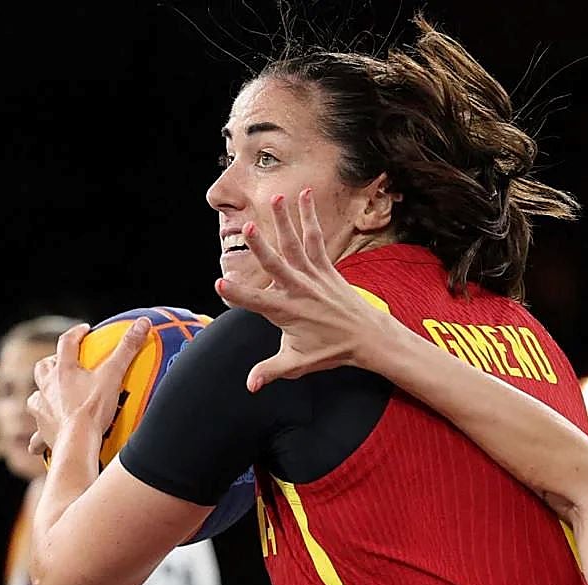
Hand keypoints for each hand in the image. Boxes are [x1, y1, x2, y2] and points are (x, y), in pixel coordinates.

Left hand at [27, 318, 151, 455]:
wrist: (78, 442)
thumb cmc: (93, 409)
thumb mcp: (113, 375)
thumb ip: (127, 349)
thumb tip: (143, 323)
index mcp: (63, 371)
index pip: (67, 342)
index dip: (76, 333)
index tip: (84, 330)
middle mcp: (48, 387)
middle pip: (43, 368)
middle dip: (51, 363)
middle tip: (62, 364)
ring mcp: (43, 409)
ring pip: (35, 397)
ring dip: (42, 395)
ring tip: (51, 399)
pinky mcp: (43, 430)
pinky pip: (37, 434)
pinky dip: (39, 436)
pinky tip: (39, 443)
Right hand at [215, 187, 391, 391]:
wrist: (368, 338)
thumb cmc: (330, 352)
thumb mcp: (297, 363)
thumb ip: (270, 371)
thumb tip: (249, 386)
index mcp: (286, 313)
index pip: (256, 303)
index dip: (237, 294)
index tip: (219, 283)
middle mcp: (298, 290)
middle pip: (275, 265)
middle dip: (260, 246)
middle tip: (246, 226)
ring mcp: (313, 276)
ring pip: (295, 244)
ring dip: (284, 220)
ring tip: (275, 197)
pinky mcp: (326, 267)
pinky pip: (316, 238)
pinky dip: (309, 217)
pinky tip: (303, 195)